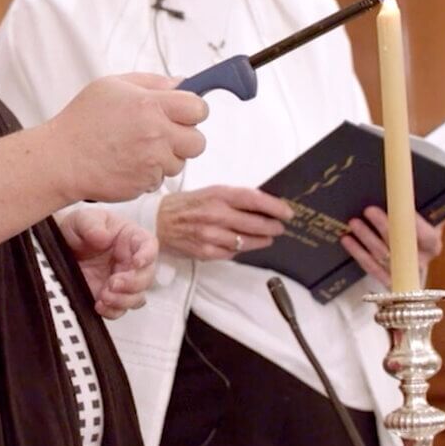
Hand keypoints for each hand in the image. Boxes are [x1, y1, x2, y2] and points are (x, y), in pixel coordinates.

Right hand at [44, 73, 207, 203]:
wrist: (61, 160)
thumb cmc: (82, 121)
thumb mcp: (111, 85)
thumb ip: (151, 82)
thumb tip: (182, 83)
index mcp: (150, 104)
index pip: (199, 108)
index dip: (192, 110)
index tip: (181, 112)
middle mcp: (156, 134)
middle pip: (198, 141)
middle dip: (185, 138)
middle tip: (163, 133)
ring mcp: (152, 162)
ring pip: (180, 162)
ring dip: (166, 157)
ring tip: (137, 148)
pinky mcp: (146, 183)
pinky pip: (160, 179)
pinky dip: (149, 173)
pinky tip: (128, 163)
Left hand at [57, 208, 158, 318]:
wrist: (62, 247)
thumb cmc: (79, 228)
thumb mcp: (82, 219)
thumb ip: (92, 224)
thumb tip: (104, 237)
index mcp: (130, 238)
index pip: (149, 245)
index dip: (147, 255)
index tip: (137, 262)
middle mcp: (131, 261)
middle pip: (147, 276)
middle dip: (133, 283)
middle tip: (113, 283)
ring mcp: (121, 281)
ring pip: (137, 297)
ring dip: (123, 300)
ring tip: (104, 296)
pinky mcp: (109, 296)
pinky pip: (119, 310)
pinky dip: (112, 311)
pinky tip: (99, 305)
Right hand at [156, 185, 293, 260]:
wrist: (157, 221)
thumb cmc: (185, 205)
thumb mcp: (209, 192)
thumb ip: (233, 198)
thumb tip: (262, 205)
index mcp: (217, 195)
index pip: (253, 199)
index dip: (274, 206)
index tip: (287, 212)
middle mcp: (215, 214)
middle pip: (254, 223)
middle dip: (272, 226)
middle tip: (279, 227)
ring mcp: (210, 235)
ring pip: (246, 241)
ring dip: (261, 240)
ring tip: (267, 238)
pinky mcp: (205, 252)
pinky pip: (231, 253)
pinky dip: (240, 250)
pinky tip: (243, 245)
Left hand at [340, 207, 444, 286]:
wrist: (410, 252)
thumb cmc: (415, 229)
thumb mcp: (423, 215)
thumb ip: (416, 204)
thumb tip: (404, 181)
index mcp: (433, 244)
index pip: (427, 235)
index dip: (414, 222)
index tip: (400, 206)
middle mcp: (420, 261)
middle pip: (403, 246)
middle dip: (385, 227)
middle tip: (369, 210)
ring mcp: (403, 273)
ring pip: (384, 256)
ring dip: (367, 238)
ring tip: (354, 222)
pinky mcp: (387, 280)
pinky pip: (371, 267)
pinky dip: (358, 253)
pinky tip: (347, 240)